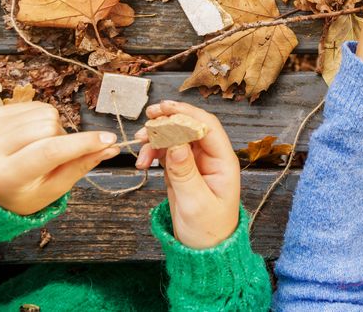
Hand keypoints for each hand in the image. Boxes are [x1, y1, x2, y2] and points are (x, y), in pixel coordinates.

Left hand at [0, 102, 120, 214]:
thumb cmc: (25, 191)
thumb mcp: (53, 188)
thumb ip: (81, 165)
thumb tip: (111, 147)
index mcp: (6, 176)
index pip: (49, 152)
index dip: (82, 143)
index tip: (109, 139)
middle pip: (49, 128)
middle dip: (64, 139)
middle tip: (58, 155)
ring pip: (45, 113)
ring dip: (55, 129)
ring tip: (44, 146)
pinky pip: (37, 105)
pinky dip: (44, 119)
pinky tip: (35, 135)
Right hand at [135, 100, 239, 249]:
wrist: (202, 252)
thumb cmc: (208, 230)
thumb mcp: (196, 203)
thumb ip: (185, 172)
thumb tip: (175, 143)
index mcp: (223, 162)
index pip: (207, 127)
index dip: (187, 114)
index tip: (166, 109)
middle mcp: (210, 158)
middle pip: (189, 127)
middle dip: (169, 119)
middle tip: (148, 118)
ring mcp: (194, 163)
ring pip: (174, 137)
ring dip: (156, 137)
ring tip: (139, 145)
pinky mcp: (180, 170)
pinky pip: (166, 151)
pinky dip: (153, 151)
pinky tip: (142, 161)